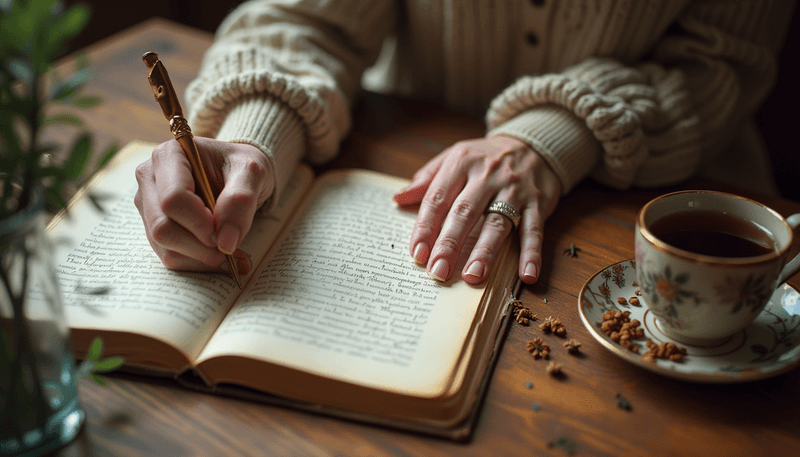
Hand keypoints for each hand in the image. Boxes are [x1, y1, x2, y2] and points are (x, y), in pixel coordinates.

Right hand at [134, 138, 273, 273]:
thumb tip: (225, 242)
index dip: (200, 223)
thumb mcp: (252, 171)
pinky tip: (219, 256)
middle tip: (229, 246)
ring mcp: (148, 204)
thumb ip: (241, 199)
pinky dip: (197, 262)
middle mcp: (150, 178)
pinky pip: (169, 255)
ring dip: (200, 257)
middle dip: (199, 245)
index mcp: (169, 156)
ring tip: (231, 253)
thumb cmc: (241, 165)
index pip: (173, 199)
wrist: (237, 172)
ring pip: (163, 246)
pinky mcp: (154, 226)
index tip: (225, 231)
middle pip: (162, 227)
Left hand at [393, 135, 560, 284]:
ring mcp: (514, 189)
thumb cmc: (486, 157)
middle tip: (438, 271)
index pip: (438, 199)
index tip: (417, 254)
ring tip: (473, 275)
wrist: (535, 143)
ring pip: (497, 223)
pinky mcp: (538, 202)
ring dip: (485, 251)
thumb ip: (427, 179)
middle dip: (450, 244)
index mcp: (461, 163)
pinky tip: (526, 275)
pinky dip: (532, 253)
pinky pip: (534, 230)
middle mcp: (487, 175)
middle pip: (465, 213)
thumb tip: (398, 198)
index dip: (425, 227)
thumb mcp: (454, 158)